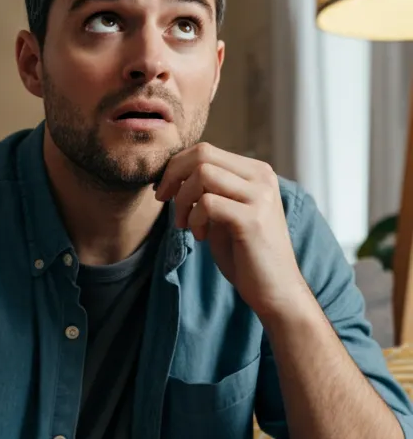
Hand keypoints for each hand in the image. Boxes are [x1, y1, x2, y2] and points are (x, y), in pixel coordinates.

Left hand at [154, 143, 309, 322]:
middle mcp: (262, 177)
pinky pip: (207, 203)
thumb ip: (208, 190)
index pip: (205, 150)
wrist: (275, 289)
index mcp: (256, 172)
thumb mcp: (225, 212)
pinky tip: (201, 236)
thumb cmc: (245, 252)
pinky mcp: (252, 219)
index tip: (165, 192)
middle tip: (164, 201)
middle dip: (173, 176)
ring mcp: (260, 196)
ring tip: (185, 224)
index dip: (176, 167)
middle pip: (203, 154)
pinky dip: (194, 218)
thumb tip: (173, 174)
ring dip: (183, 200)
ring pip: (203, 174)